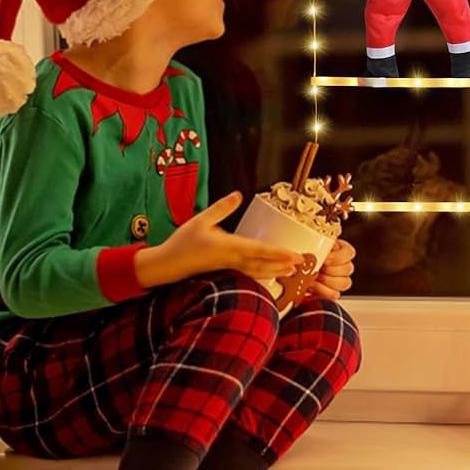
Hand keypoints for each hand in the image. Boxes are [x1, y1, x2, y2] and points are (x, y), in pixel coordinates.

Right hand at [138, 192, 303, 286]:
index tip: (293, 254)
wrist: (167, 265)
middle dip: (283, 264)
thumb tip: (238, 195)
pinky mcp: (225, 270)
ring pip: (257, 272)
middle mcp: (232, 259)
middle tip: (301, 264)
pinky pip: (249, 274)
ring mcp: (229, 268)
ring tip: (292, 272)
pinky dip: (262, 275)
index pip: (259, 250)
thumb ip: (221, 208)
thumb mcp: (201, 219)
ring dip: (276, 271)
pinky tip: (269, 275)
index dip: (278, 253)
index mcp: (229, 247)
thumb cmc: (183, 242)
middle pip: (263, 264)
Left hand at [310, 239, 355, 300]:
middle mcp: (344, 265)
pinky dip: (324, 291)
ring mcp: (340, 279)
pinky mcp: (333, 292)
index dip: (338, 257)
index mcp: (342, 250)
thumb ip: (314, 242)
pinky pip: (335, 295)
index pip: (349, 253)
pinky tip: (313, 286)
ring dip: (328, 281)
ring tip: (314, 277)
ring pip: (344, 282)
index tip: (326, 258)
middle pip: (348, 269)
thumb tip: (311, 244)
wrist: (296, 267)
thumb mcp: (310, 243)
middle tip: (318, 268)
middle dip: (331, 270)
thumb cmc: (304, 251)